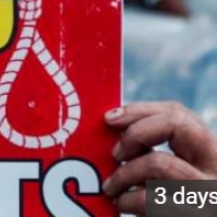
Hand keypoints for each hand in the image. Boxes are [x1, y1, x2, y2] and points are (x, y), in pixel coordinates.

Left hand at [102, 102, 216, 214]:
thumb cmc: (172, 205)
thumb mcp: (171, 176)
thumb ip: (153, 152)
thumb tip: (114, 126)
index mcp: (212, 155)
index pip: (179, 114)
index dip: (140, 110)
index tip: (109, 118)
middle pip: (176, 125)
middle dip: (136, 132)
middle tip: (114, 154)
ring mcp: (209, 195)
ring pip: (159, 162)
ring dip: (124, 174)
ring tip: (111, 188)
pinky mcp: (193, 214)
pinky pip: (152, 199)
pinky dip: (128, 200)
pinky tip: (123, 205)